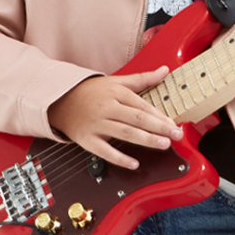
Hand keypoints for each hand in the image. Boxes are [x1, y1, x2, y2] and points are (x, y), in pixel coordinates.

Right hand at [46, 68, 177, 168]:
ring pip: (124, 133)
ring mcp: (96, 124)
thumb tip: (164, 70)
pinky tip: (134, 163)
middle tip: (176, 134)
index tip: (174, 123)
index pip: (142, 106)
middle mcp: (106, 108)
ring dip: (146, 140)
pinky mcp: (86, 139)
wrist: (58, 99)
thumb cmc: (90, 91)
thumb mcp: (116, 81)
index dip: (160, 116)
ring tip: (164, 144)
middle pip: (137, 119)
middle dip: (159, 127)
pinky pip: (104, 151)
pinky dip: (119, 158)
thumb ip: (142, 79)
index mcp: (115, 94)